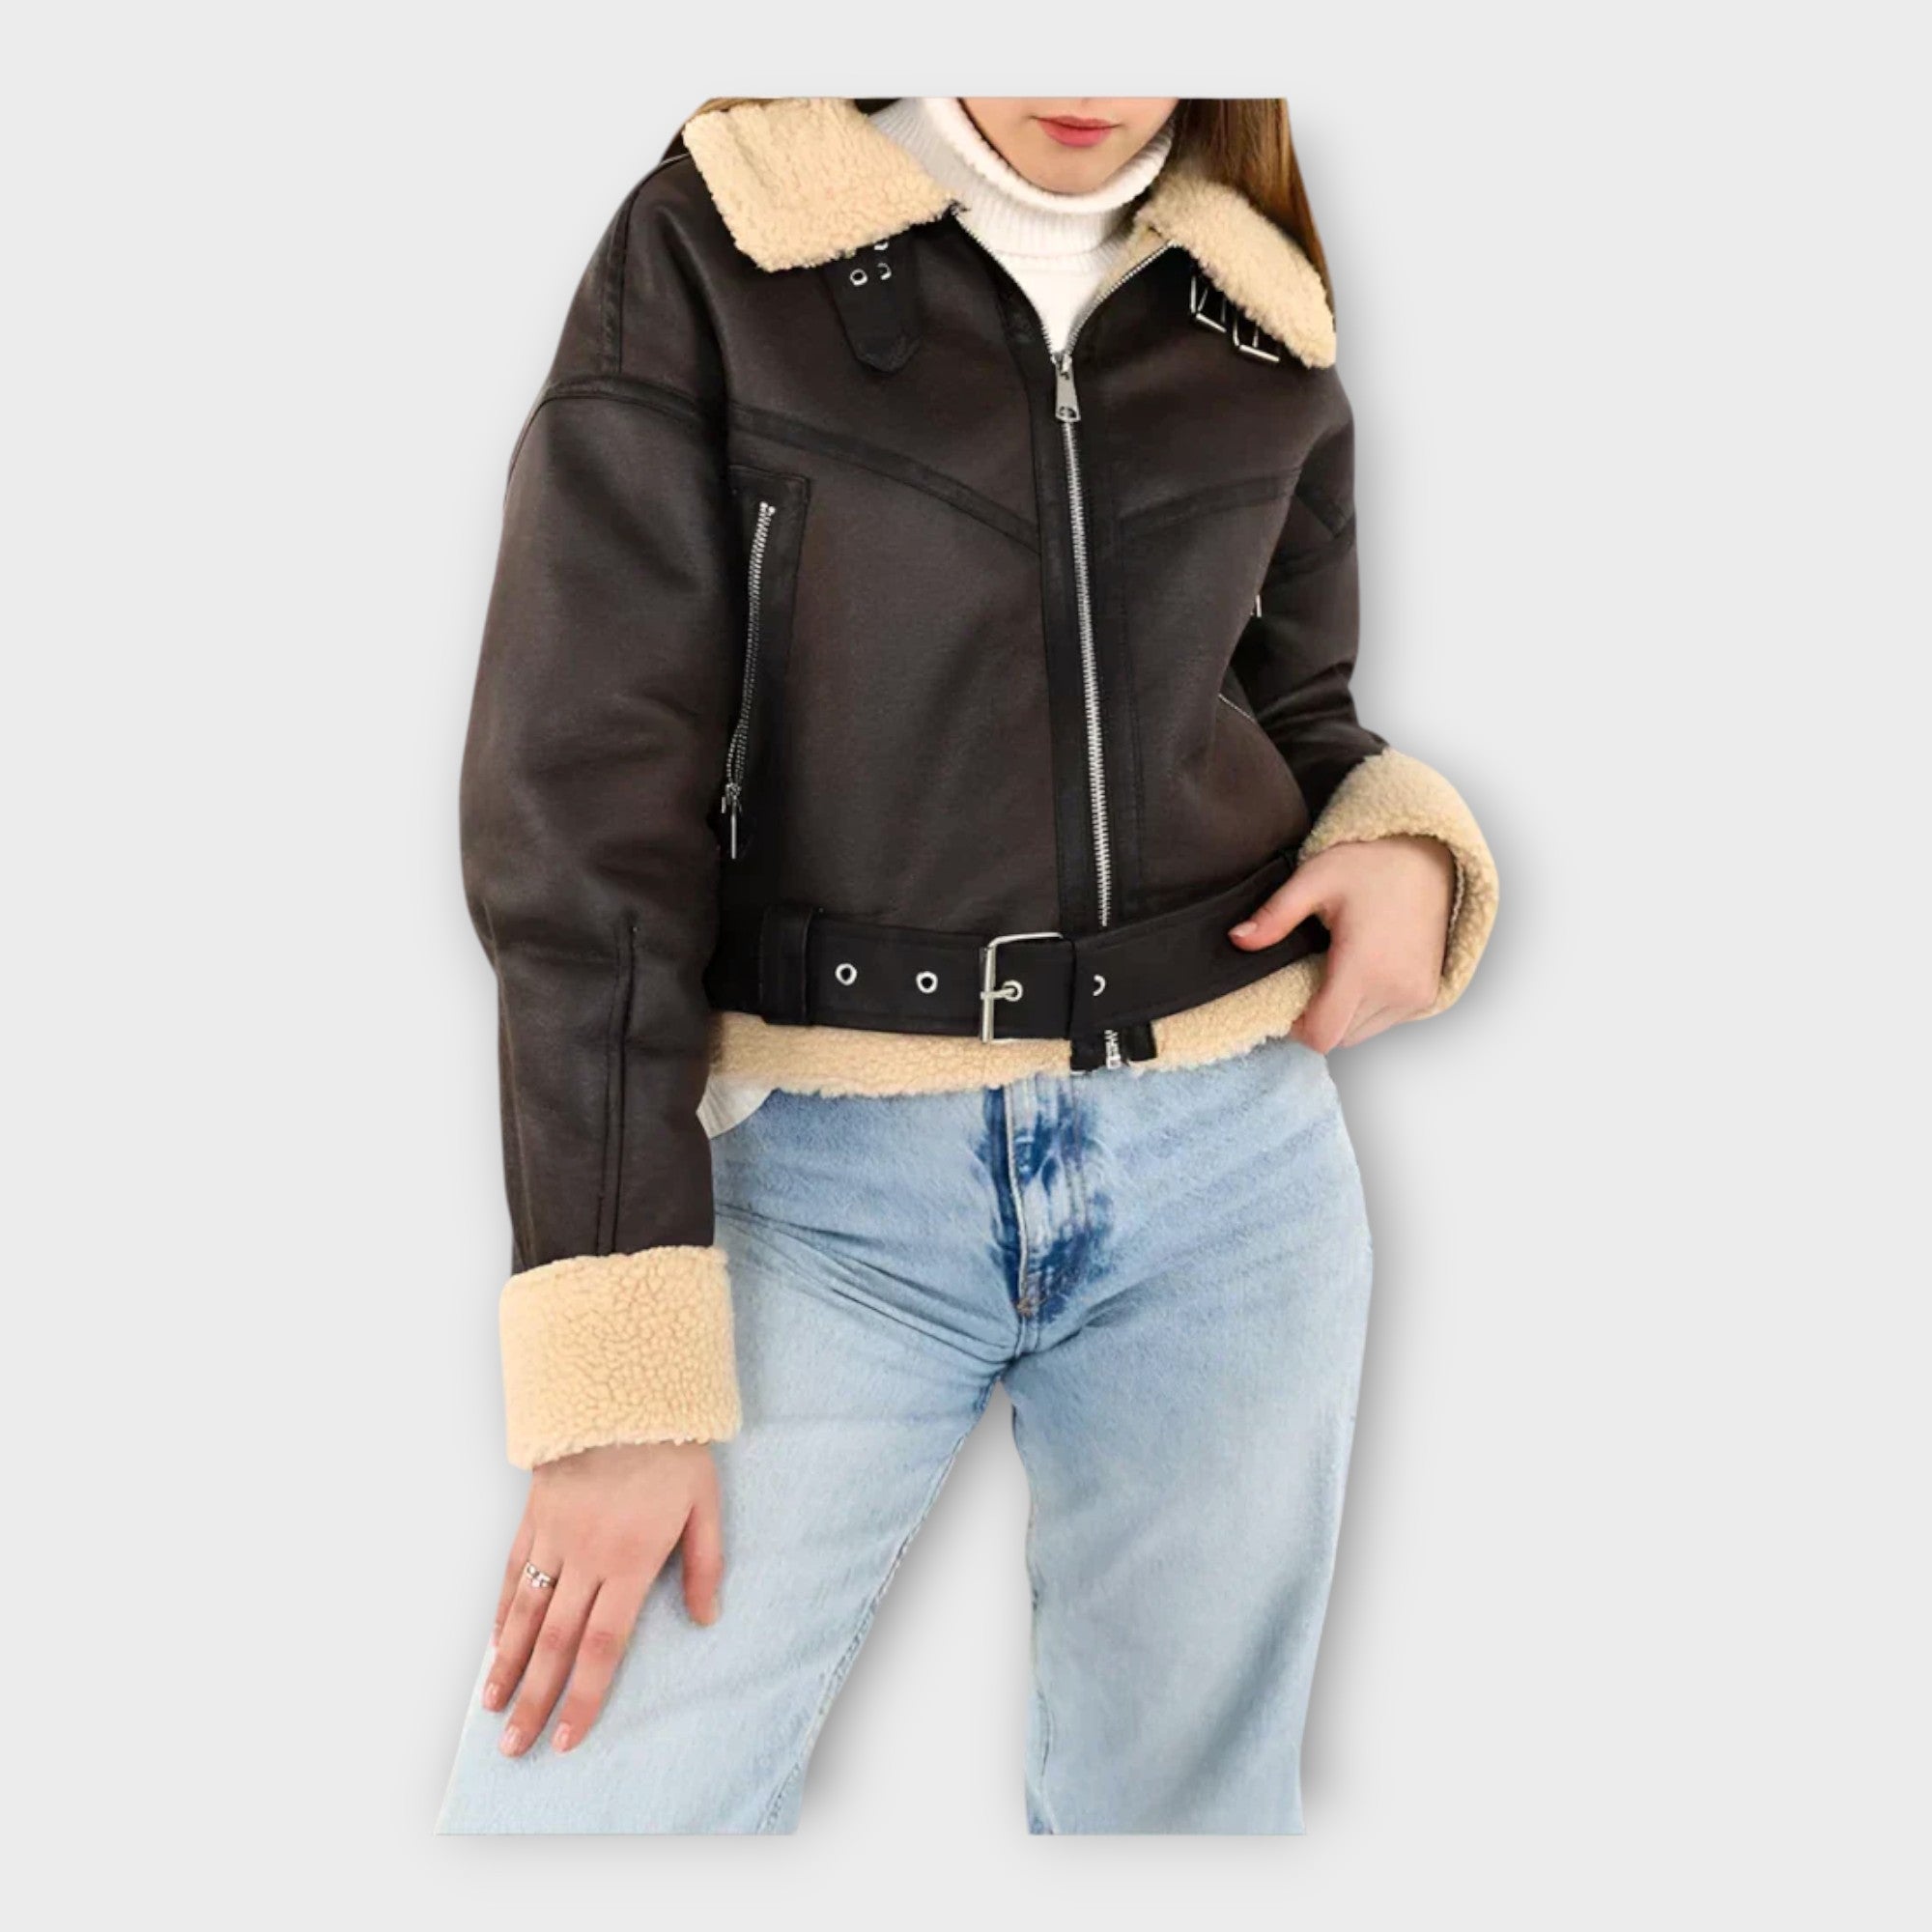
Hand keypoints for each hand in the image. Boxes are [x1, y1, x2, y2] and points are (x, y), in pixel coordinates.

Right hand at [482, 1441, 722, 1756]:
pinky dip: (502, 1612)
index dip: (583, 1697)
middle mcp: (586, 1557)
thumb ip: (705, 1565)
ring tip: (491, 1709)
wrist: (623, 1386)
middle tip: (513, 1749)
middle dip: (534, 1701)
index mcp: (631, 1561)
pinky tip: (495, 1643)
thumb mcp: (706, 1503)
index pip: (601, 1647)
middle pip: (554, 1644)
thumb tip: (707, 1620)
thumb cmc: (673, 1446)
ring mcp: (554, 1535)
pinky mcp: (535, 1514)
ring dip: (506, 1665)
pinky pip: (513, 1571)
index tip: (567, 1739)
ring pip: (524, 1613)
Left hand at [1229, 834, 1454, 1050]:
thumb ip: (1275, 916)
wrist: (1429, 855)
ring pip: (1361, 1032)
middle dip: (1317, 1016)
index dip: (1296, 1026)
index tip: (1289, 999)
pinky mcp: (1426, 995)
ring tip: (1338, 970)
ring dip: (1343, 1014)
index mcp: (1364, 966)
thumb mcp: (1315, 879)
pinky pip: (1385, 1021)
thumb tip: (1237, 939)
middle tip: (1311, 975)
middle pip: (1339, 1036)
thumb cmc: (1373, 863)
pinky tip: (1363, 971)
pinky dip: (1367, 1009)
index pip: (1322, 1034)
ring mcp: (1415, 995)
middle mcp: (1395, 989)